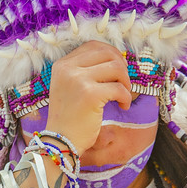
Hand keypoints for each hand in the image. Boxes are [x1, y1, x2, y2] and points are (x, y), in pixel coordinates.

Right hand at [45, 41, 131, 155]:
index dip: (111, 54)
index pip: (93, 46)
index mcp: (62, 64)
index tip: (118, 70)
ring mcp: (78, 80)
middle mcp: (68, 68)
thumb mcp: (71, 87)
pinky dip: (126, 98)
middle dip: (122, 67)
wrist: (60, 142)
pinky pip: (119, 88)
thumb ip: (87, 71)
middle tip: (124, 84)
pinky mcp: (90, 94)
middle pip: (107, 53)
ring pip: (116, 68)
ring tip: (123, 96)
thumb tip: (117, 59)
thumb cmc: (70, 118)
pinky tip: (123, 106)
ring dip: (126, 82)